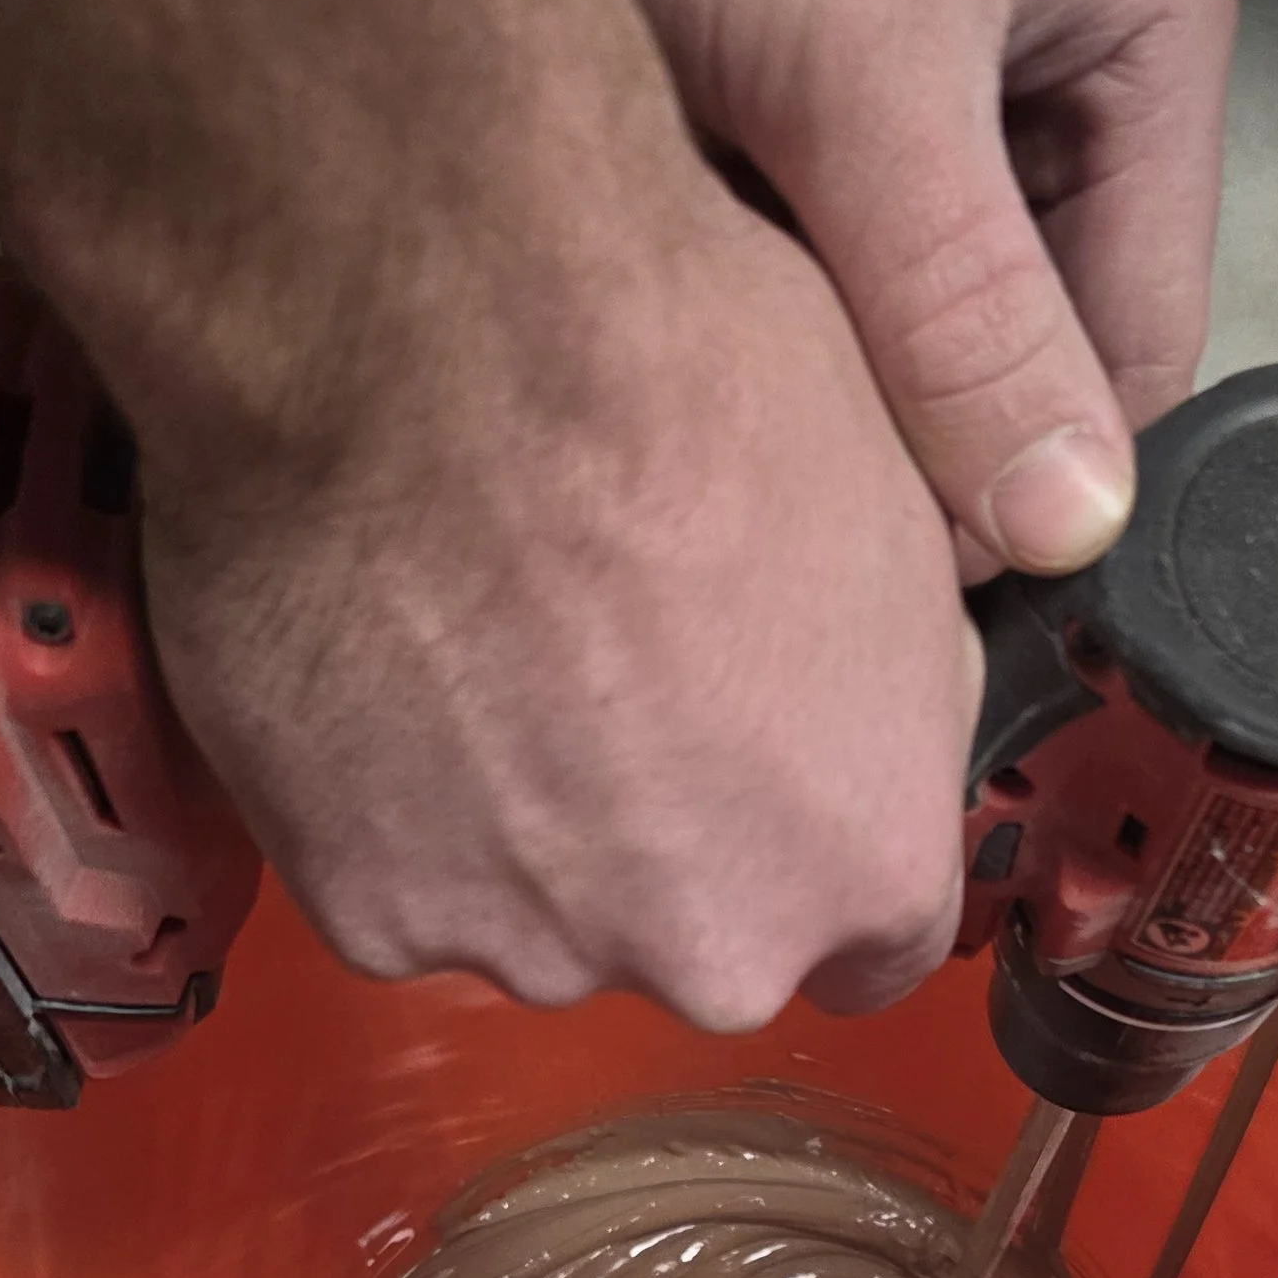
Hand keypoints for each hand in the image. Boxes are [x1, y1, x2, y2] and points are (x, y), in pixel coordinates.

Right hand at [138, 156, 983, 1028]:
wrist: (416, 324)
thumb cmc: (669, 372)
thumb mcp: (895, 498)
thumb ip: (907, 675)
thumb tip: (899, 703)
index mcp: (864, 864)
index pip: (875, 941)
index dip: (819, 848)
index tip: (773, 777)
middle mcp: (711, 953)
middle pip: (703, 933)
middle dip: (671, 838)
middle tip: (606, 668)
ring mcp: (532, 947)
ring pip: (544, 914)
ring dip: (524, 821)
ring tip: (481, 645)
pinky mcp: (371, 912)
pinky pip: (402, 881)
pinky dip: (391, 803)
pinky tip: (387, 664)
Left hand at [542, 0, 1244, 571]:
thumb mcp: (858, 73)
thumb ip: (967, 316)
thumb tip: (1065, 521)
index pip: (1145, 326)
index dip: (1039, 470)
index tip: (917, 562)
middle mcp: (1061, 20)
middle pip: (1030, 320)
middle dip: (916, 400)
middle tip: (797, 464)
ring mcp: (932, 38)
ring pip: (912, 292)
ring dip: (822, 349)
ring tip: (725, 357)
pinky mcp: (804, 52)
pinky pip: (813, 230)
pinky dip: (754, 278)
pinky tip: (680, 285)